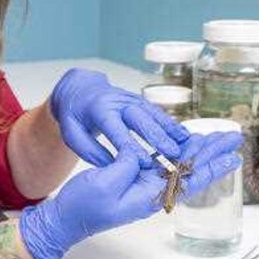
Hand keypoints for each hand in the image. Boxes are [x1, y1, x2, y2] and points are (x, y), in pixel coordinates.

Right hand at [19, 131, 242, 258]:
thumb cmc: (83, 205)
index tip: (232, 157)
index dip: (212, 166)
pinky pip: (164, 164)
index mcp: (149, 195)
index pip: (189, 179)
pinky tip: (187, 144)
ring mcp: (145, 187)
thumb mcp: (104, 183)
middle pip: (191, 170)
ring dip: (199, 150)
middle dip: (213, 153)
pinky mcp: (135, 181)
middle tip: (233, 138)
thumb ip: (126, 165)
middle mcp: (153, 191)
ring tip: (217, 137)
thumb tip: (140, 152)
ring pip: (180, 165)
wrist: (66, 218)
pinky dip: (178, 152)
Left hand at [49, 68, 189, 166]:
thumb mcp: (73, 135)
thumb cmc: (76, 117)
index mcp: (99, 109)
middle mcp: (118, 101)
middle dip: (158, 136)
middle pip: (141, 118)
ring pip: (153, 113)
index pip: (117, 129)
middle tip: (173, 154)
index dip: (132, 145)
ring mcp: (131, 99)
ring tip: (186, 146)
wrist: (80, 90)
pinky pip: (157, 112)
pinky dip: (171, 124)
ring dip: (170, 130)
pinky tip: (184, 136)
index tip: (145, 163)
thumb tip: (114, 167)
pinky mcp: (140, 101)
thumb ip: (91, 151)